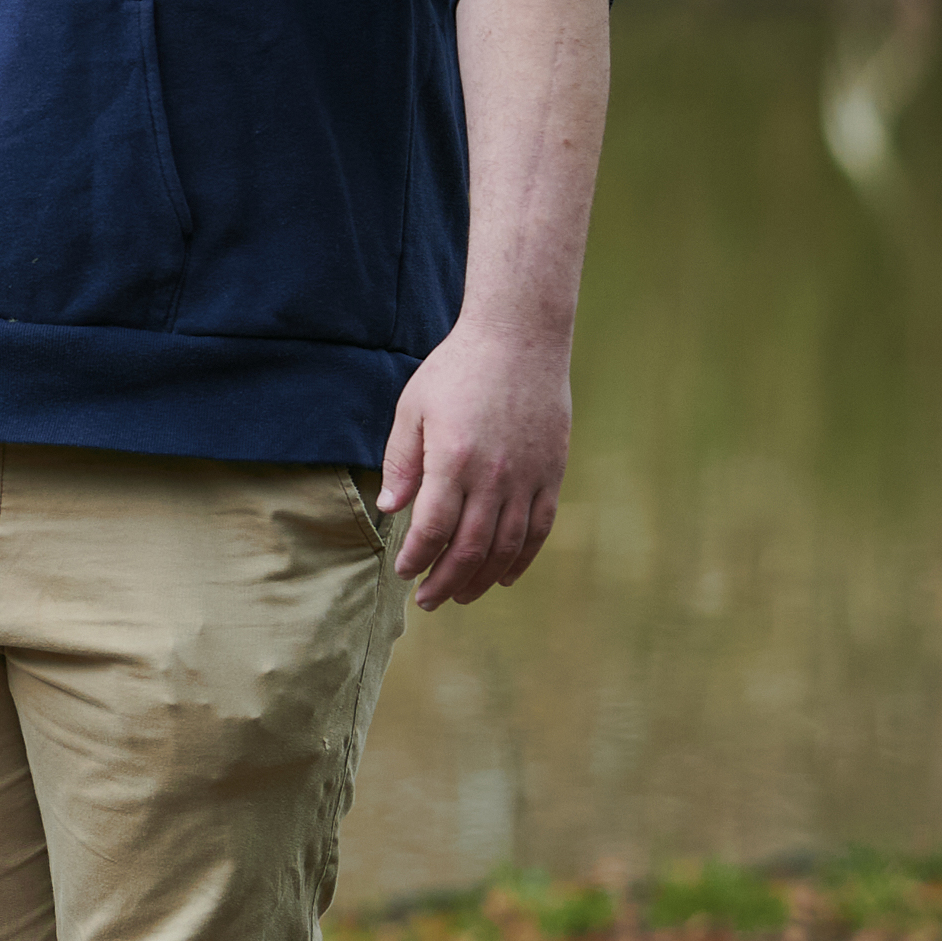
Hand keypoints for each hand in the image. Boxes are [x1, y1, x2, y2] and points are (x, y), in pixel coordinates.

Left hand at [375, 324, 568, 608]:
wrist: (520, 340)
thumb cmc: (456, 369)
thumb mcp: (413, 407)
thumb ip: (401, 461)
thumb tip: (390, 510)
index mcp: (453, 460)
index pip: (432, 528)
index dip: (417, 558)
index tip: (403, 572)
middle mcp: (494, 476)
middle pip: (469, 547)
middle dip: (445, 581)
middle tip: (427, 601)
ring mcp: (528, 477)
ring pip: (506, 546)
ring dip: (481, 578)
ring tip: (461, 596)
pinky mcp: (551, 473)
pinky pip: (539, 528)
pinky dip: (522, 558)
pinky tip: (503, 576)